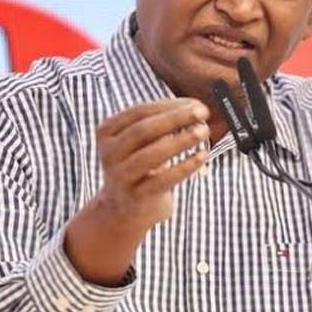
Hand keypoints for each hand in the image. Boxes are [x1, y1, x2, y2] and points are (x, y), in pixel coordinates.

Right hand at [94, 98, 209, 229]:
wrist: (126, 208)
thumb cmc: (142, 164)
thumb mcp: (144, 141)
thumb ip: (164, 123)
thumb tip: (197, 107)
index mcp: (108, 132)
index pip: (140, 112)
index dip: (170, 106)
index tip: (197, 104)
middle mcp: (109, 153)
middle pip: (143, 130)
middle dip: (175, 119)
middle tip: (203, 112)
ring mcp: (120, 176)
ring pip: (150, 155)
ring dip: (181, 140)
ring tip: (203, 131)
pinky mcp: (136, 196)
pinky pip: (163, 179)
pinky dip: (185, 166)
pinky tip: (203, 155)